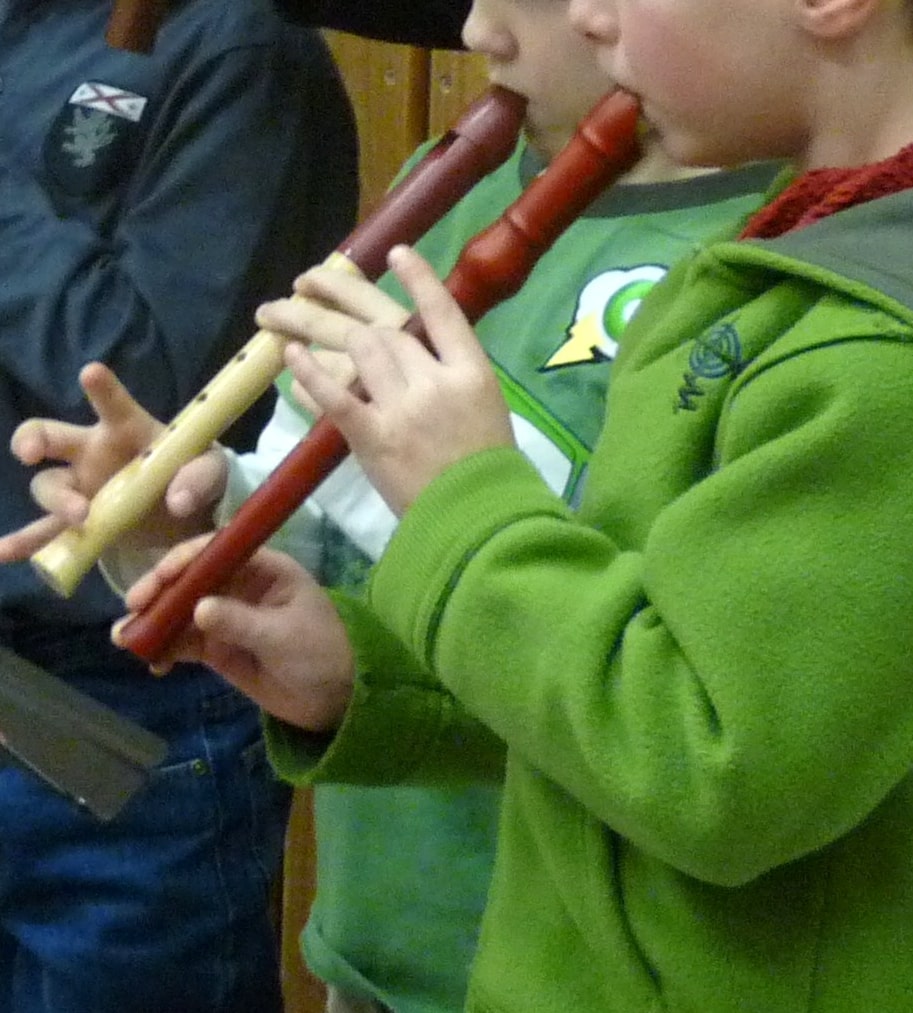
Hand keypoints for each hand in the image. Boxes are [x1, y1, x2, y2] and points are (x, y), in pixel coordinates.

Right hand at [0, 363, 227, 561]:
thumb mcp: (213, 471)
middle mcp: (93, 453)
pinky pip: (46, 534)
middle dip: (34, 438)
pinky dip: (24, 543)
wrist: (191, 516)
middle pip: (51, 436)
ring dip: (56, 501)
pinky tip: (4, 554)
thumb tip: (177, 500)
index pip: (112, 405)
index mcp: (127, 429)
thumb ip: (202, 476)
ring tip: (80, 518)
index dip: (102, 389)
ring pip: (48, 487)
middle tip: (31, 452)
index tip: (91, 373)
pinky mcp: (80, 524)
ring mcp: (81, 488)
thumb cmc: (196, 475)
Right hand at [115, 536, 354, 731]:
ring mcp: (227, 615)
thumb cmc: (322, 654)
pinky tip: (150, 661)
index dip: (186, 559)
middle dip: (160, 590)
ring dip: (153, 621)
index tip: (160, 577)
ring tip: (125, 638)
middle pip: (192, 577)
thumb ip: (241, 622)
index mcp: (265, 567)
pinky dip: (164, 648)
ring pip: (181, 610)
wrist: (336, 699)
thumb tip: (198, 608)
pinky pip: (184, 641)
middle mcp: (241, 585)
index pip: (219, 550)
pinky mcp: (218, 646)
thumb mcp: (284, 636)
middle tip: (133, 608)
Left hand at [283, 245, 514, 515]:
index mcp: (471, 372)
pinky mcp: (374, 438)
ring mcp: (404, 409)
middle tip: (304, 280)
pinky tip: (288, 353)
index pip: (442, 312)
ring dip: (311, 326)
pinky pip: (337, 396)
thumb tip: (405, 352)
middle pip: (383, 326)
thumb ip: (450, 377)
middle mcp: (436, 381)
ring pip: (357, 349)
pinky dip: (311, 373)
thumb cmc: (487, 472)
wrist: (480, 523)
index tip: (394, 251)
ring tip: (276, 313)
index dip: (418, 279)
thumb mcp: (485, 411)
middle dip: (337, 295)